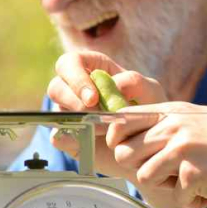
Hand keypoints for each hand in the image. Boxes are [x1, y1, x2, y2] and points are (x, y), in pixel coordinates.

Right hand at [47, 51, 168, 179]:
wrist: (149, 144)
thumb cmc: (148, 109)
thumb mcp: (150, 92)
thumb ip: (135, 81)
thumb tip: (114, 84)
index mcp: (93, 69)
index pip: (70, 62)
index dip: (76, 77)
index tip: (93, 98)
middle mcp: (76, 89)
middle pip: (56, 87)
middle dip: (74, 102)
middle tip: (97, 115)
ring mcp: (70, 113)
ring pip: (56, 111)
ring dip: (79, 120)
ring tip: (105, 130)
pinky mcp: (70, 137)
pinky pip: (57, 137)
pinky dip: (71, 139)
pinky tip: (90, 141)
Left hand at [106, 101, 206, 207]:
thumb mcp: (203, 121)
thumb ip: (171, 122)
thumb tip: (128, 128)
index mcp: (175, 110)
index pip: (121, 120)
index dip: (114, 141)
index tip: (126, 153)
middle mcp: (174, 124)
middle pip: (124, 152)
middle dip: (142, 168)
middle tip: (169, 173)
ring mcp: (182, 147)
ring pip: (143, 177)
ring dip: (167, 187)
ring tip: (192, 180)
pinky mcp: (191, 173)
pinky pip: (173, 196)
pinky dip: (192, 199)